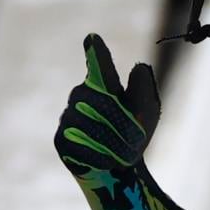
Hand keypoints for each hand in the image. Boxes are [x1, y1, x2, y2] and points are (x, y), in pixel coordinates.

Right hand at [54, 34, 159, 182]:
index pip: (100, 66)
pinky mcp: (61, 139)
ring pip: (88, 123)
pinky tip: (105, 159)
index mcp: (104, 86)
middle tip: (136, 139)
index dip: (96, 53)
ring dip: (111, 139)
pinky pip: (79, 143)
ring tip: (122, 152)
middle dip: (120, 120)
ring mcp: (68, 118)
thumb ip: (144, 89)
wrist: (121, 171)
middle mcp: (82, 96)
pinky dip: (98, 154)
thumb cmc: (134, 135)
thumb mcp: (147, 111)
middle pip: (98, 101)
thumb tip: (139, 66)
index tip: (92, 38)